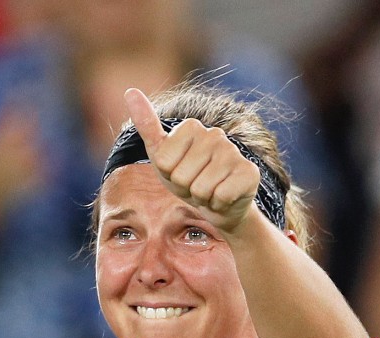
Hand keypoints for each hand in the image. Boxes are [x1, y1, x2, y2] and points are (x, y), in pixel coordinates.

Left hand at [123, 87, 259, 233]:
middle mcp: (215, 134)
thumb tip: (130, 91)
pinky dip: (218, 204)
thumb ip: (146, 125)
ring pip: (201, 189)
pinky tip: (223, 198)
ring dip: (202, 198)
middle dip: (185, 189)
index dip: (169, 175)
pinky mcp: (249, 172)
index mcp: (192, 127)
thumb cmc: (188, 178)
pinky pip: (221, 196)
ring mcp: (234, 152)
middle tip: (195, 185)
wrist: (217, 204)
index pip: (164, 161)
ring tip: (209, 191)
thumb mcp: (162, 155)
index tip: (179, 172)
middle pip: (182, 176)